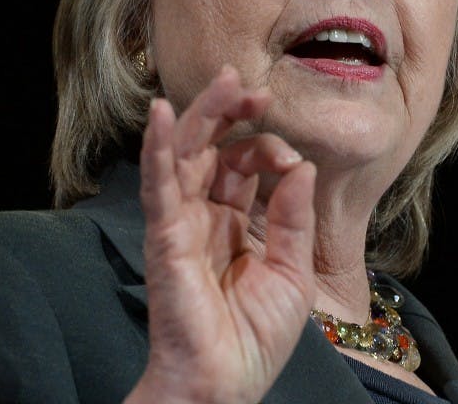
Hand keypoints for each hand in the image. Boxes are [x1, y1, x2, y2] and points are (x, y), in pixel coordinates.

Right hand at [125, 65, 316, 403]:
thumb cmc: (253, 337)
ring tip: (224, 83)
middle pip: (210, 148)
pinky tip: (160, 115)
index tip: (294, 161)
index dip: (268, 149)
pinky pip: (158, 185)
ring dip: (201, 116)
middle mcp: (203, 215)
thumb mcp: (292, 272)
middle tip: (252, 87)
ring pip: (184, 155)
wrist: (223, 383)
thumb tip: (302, 165)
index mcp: (231, 222)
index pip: (243, 165)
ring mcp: (180, 222)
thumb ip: (293, 218)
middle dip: (230, 114)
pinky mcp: (164, 236)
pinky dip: (155, 148)